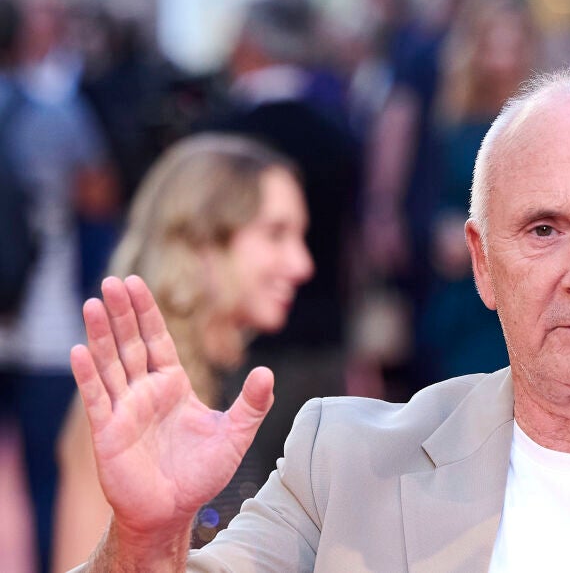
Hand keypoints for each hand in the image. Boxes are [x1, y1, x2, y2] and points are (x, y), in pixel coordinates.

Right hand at [70, 276, 273, 537]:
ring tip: (94, 302)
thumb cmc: (201, 474)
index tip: (136, 283)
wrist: (174, 511)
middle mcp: (145, 391)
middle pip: (131, 343)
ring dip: (101, 334)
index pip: (157, 340)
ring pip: (110, 363)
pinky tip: (80, 350)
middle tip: (113, 280)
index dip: (147, 312)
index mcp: (173, 385)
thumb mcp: (235, 435)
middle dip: (123, 313)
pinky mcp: (109, 431)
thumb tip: (267, 373)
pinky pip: (97, 398)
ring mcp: (124, 409)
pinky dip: (89, 375)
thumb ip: (253, 404)